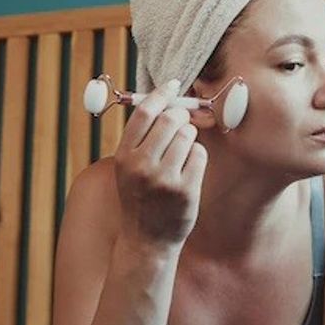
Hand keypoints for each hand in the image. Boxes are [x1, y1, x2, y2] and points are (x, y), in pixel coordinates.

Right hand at [114, 79, 208, 251]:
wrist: (146, 240)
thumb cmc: (140, 197)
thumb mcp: (128, 168)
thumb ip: (141, 138)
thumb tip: (165, 101)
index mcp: (124, 156)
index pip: (144, 112)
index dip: (162, 94)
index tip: (173, 84)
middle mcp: (142, 166)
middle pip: (171, 119)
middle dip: (181, 117)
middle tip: (182, 124)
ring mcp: (165, 178)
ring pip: (189, 135)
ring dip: (190, 138)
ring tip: (180, 154)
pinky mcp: (186, 190)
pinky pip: (200, 154)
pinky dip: (197, 157)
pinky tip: (188, 170)